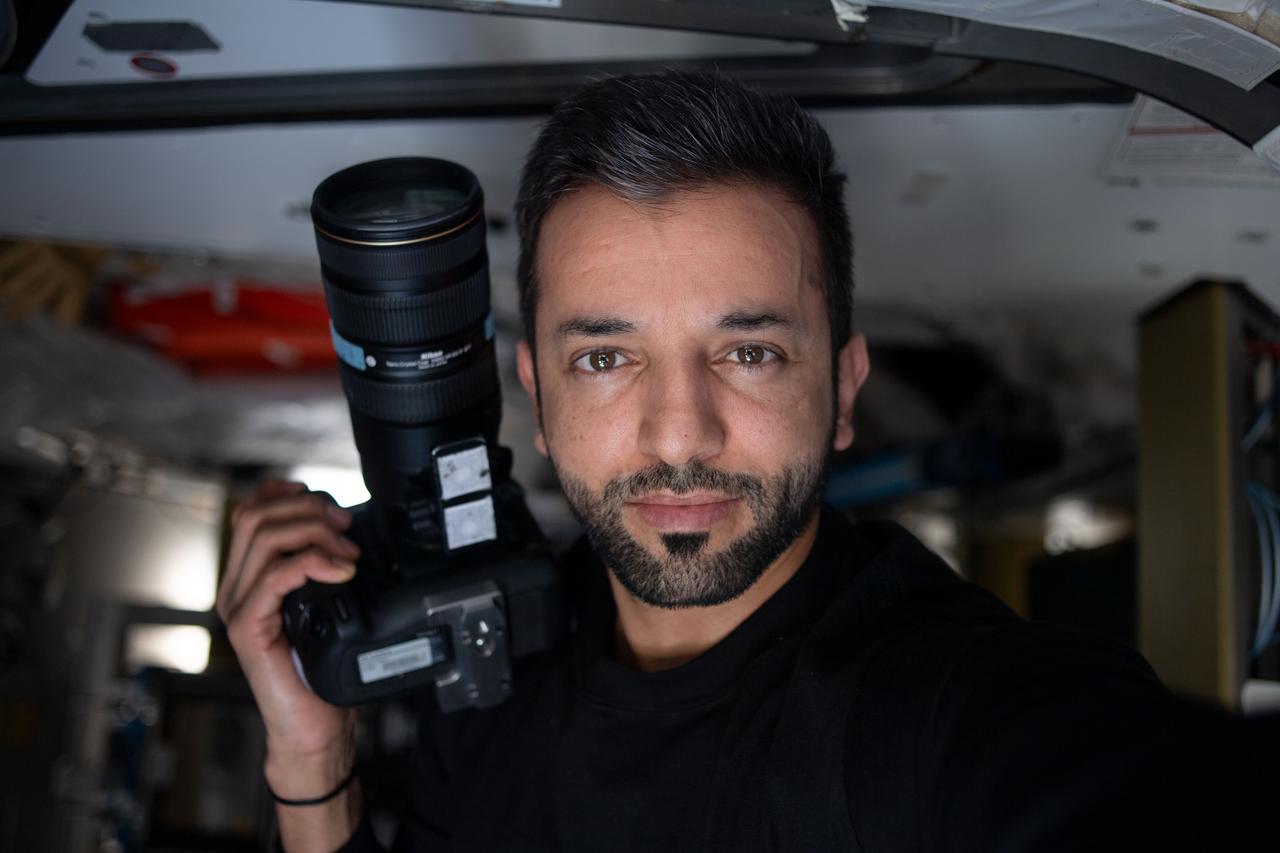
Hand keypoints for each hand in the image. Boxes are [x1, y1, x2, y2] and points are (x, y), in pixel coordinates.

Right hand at [217, 479, 360, 794]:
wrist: (313, 726)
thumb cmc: (321, 671)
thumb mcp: (327, 605)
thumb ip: (323, 568)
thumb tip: (346, 530)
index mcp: (249, 577)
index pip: (251, 511)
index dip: (287, 493)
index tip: (329, 503)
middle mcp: (236, 587)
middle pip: (256, 515)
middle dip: (308, 509)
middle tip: (346, 527)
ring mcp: (238, 607)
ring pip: (265, 537)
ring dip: (315, 533)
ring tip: (349, 553)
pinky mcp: (247, 627)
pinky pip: (275, 576)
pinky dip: (314, 563)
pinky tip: (342, 572)